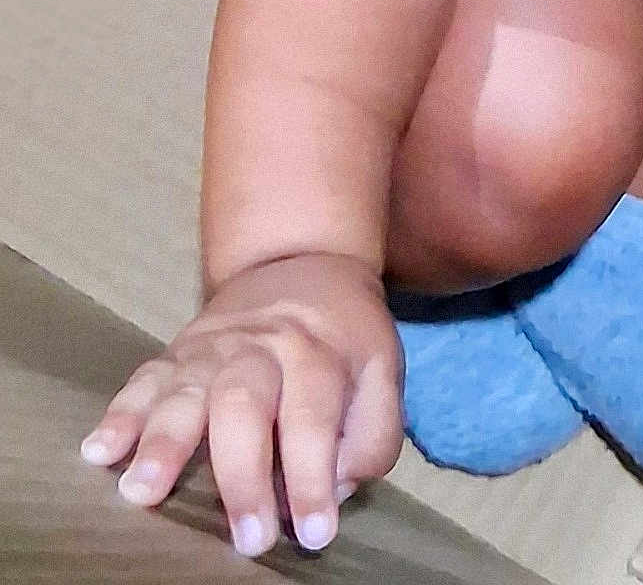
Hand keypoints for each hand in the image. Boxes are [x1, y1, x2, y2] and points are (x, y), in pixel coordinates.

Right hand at [79, 252, 403, 557]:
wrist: (302, 264)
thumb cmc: (344, 336)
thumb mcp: (382, 370)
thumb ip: (373, 431)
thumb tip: (339, 487)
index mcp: (318, 352)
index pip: (315, 419)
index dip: (313, 479)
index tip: (313, 534)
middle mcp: (263, 347)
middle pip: (245, 406)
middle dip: (243, 477)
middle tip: (248, 540)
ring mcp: (214, 348)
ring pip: (186, 390)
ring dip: (163, 442)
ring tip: (143, 492)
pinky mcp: (176, 352)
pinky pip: (144, 379)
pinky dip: (120, 414)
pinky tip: (100, 450)